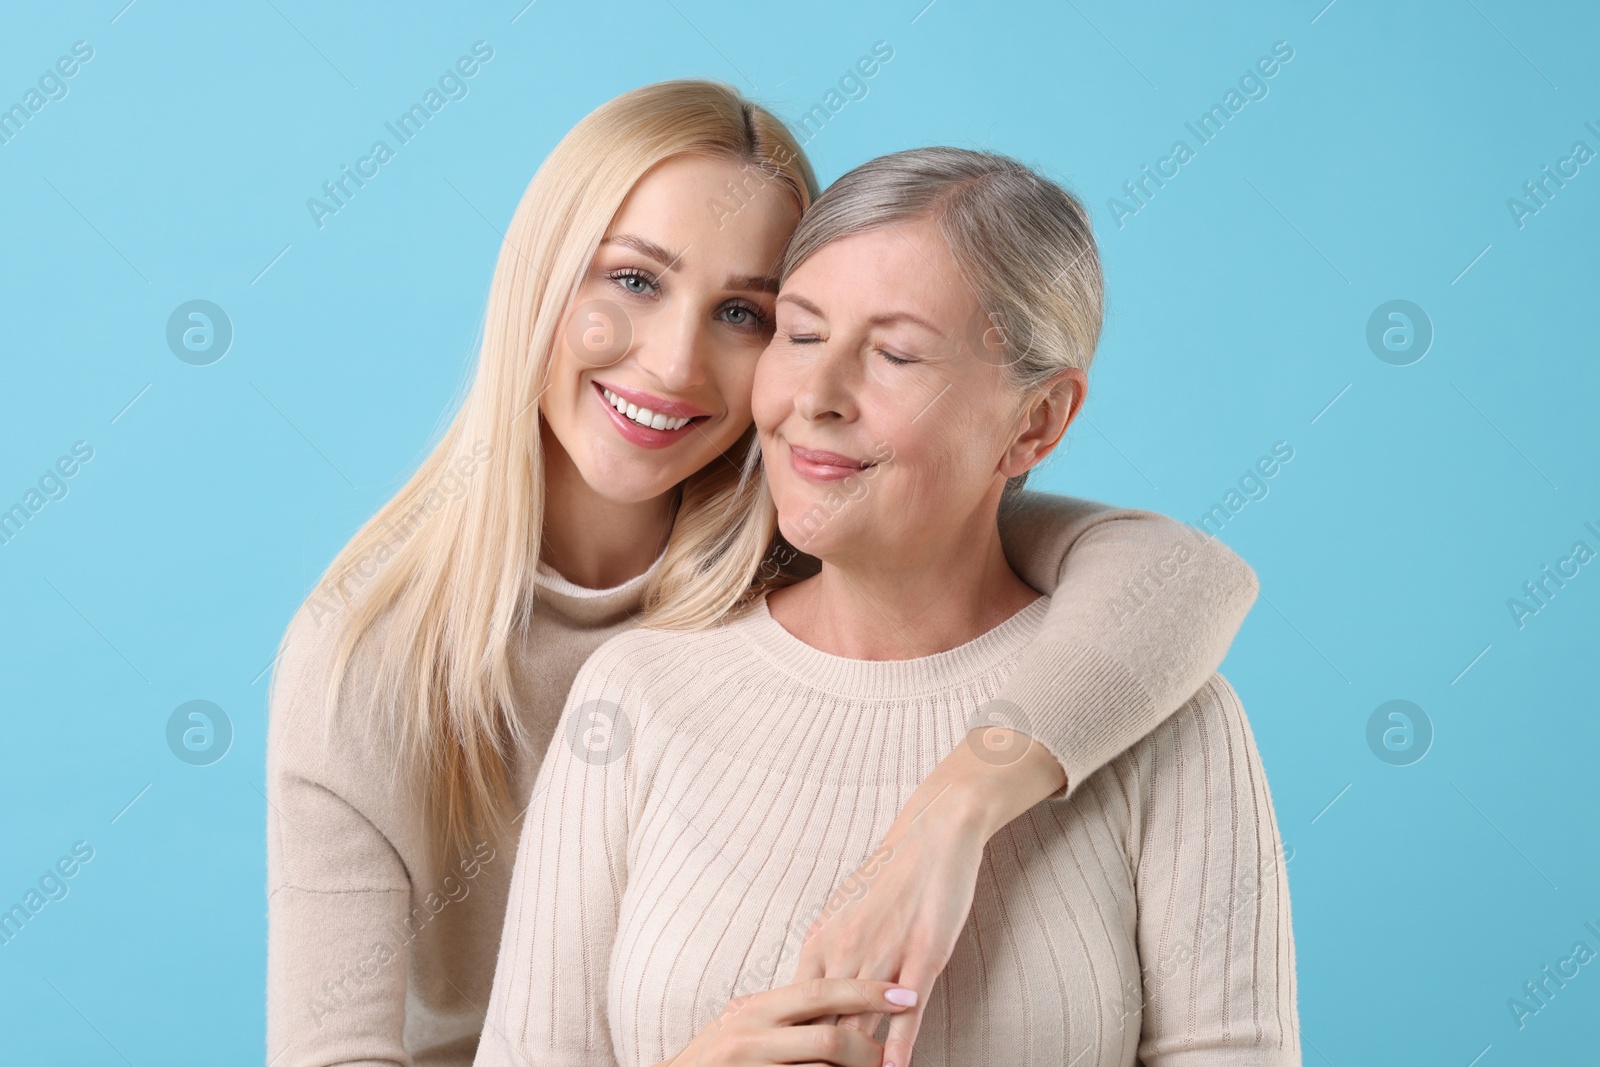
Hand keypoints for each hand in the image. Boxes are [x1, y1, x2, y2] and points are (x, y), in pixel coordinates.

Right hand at [655, 978, 917, 1066]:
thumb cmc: (711, 1061)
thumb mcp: (742, 1026)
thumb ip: (781, 1013)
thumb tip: (833, 998)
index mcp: (756, 1009)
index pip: (822, 991)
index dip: (868, 992)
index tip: (906, 995)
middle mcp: (750, 1036)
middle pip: (828, 1037)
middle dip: (870, 1047)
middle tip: (892, 1056)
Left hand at [790, 727, 1067, 1066]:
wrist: (931, 835)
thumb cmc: (890, 876)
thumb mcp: (844, 914)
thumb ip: (829, 954)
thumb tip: (811, 988)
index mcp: (820, 944)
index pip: (794, 1009)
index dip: (787, 1043)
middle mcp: (844, 952)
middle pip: (820, 1024)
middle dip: (814, 1059)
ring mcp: (882, 956)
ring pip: (859, 1024)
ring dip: (852, 1063)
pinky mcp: (922, 957)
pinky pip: (905, 1011)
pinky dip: (896, 1046)